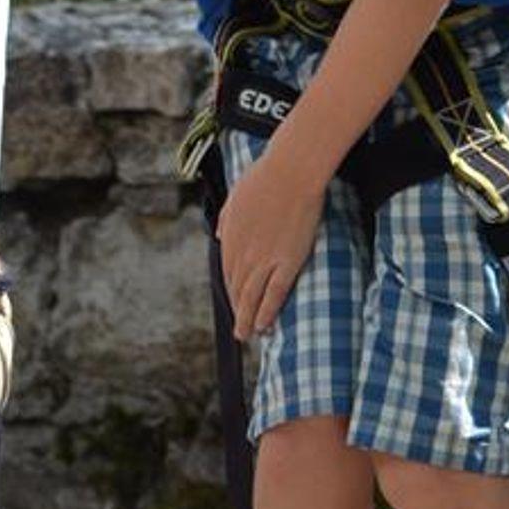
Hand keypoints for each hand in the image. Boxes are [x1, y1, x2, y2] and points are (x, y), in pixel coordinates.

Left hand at [215, 151, 325, 340]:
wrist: (289, 172)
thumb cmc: (264, 179)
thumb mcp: (235, 198)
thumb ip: (226, 220)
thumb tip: (220, 236)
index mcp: (230, 237)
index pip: (228, 273)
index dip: (231, 292)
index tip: (234, 304)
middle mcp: (243, 252)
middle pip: (237, 290)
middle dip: (237, 312)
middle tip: (239, 330)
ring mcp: (264, 259)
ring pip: (251, 298)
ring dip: (248, 319)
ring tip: (247, 335)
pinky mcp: (287, 262)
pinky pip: (274, 294)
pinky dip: (267, 312)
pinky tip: (265, 326)